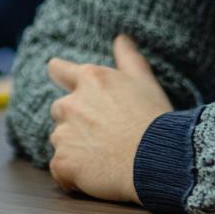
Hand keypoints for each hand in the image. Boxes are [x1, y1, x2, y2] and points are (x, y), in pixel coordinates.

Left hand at [46, 35, 173, 203]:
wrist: (157, 160)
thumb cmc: (154, 119)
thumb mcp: (144, 82)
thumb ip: (128, 58)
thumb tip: (121, 37)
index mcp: (90, 79)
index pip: (57, 69)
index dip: (60, 75)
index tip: (59, 77)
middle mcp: (70, 103)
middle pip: (60, 109)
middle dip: (74, 120)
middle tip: (103, 133)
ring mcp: (64, 134)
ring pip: (60, 140)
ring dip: (74, 147)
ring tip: (104, 156)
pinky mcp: (63, 163)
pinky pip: (60, 169)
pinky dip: (72, 174)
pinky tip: (95, 175)